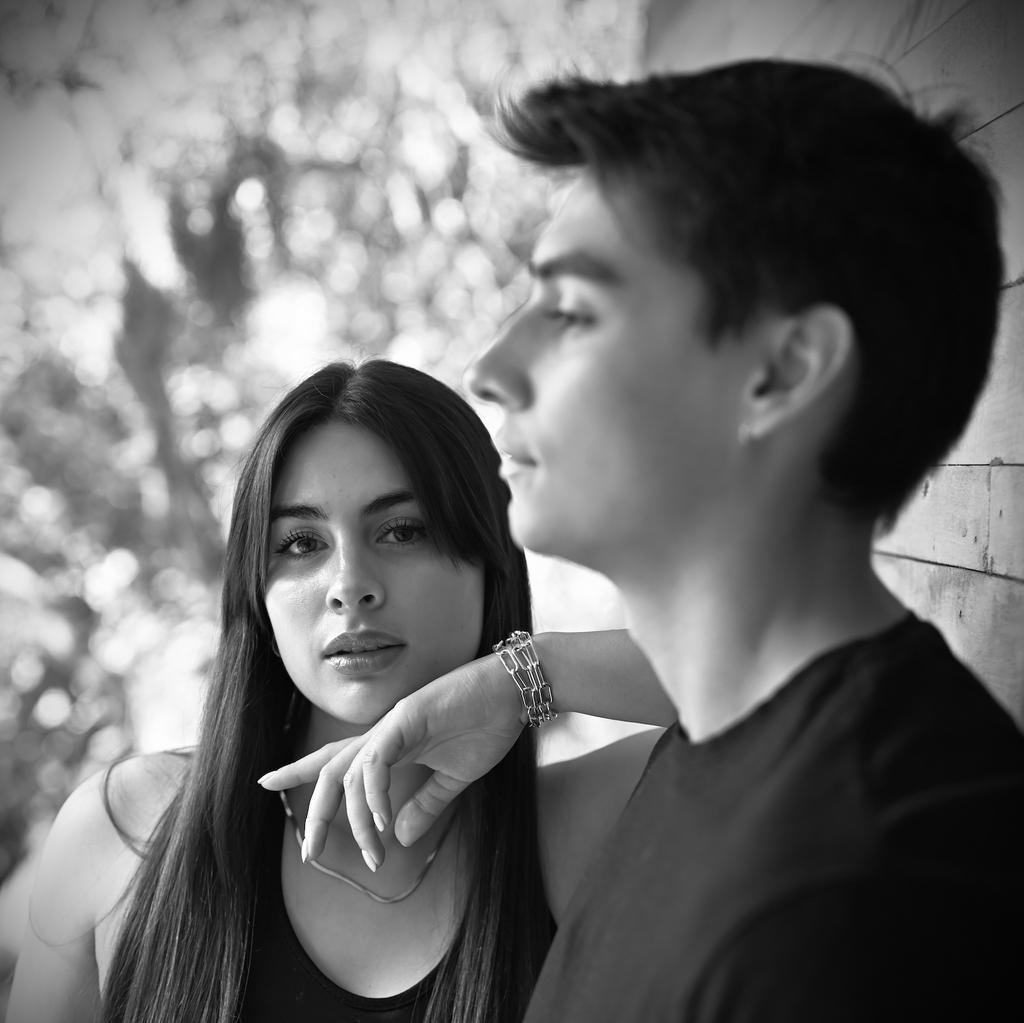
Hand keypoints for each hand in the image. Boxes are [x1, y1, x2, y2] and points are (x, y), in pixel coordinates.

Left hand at [259, 652, 524, 866]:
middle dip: (317, 812)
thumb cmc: (487, 725)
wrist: (515, 692)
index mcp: (391, 745)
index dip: (300, 770)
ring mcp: (393, 725)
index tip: (267, 783)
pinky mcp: (407, 718)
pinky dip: (375, 794)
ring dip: (358, 820)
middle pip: (332, 771)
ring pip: (352, 774)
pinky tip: (384, 822)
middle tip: (309, 853)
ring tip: (374, 856)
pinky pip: (377, 761)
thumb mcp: (454, 777)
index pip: (336, 760)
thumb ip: (425, 804)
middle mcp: (383, 734)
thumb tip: (399, 837)